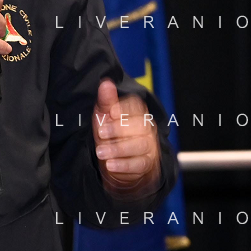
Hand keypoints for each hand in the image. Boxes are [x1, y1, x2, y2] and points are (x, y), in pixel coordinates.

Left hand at [92, 78, 161, 198]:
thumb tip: (106, 83)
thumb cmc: (110, 137)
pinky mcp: (148, 164)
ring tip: (101, 152)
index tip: (111, 112)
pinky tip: (110, 165)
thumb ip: (106, 102)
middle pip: (140, 125)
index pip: (136, 106)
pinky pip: (139, 164)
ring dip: (118, 149)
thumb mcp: (104, 118)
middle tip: (101, 133)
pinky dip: (124, 165)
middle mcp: (147, 128)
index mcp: (137, 113)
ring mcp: (150, 146)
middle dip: (119, 129)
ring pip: (140, 145)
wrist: (116, 166)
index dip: (124, 108)